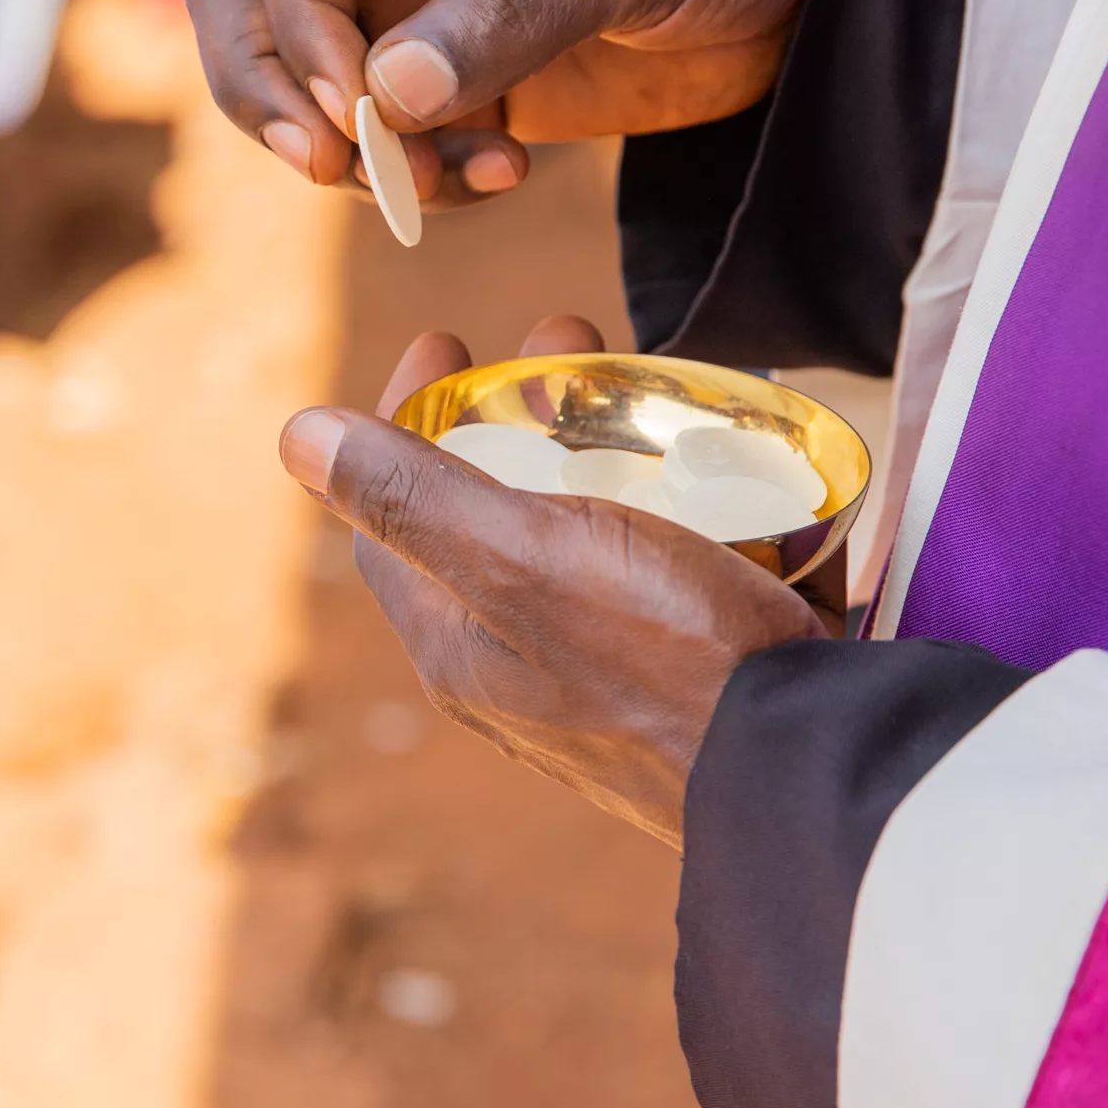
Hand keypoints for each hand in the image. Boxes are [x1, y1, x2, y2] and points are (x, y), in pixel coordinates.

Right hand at [185, 0, 821, 213]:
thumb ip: (514, 8)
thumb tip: (388, 93)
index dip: (302, 30)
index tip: (360, 115)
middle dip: (273, 88)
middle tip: (331, 165)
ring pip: (302, 76)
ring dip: (352, 150)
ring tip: (448, 185)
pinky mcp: (447, 66)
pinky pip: (381, 132)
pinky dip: (417, 173)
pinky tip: (505, 177)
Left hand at [281, 315, 830, 845]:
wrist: (811, 768)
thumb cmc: (661, 660)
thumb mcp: (520, 557)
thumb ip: (411, 497)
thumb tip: (296, 436)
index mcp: (460, 644)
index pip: (394, 514)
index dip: (405, 418)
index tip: (447, 338)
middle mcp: (522, 669)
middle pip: (494, 516)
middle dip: (517, 416)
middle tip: (562, 341)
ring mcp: (613, 678)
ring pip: (586, 540)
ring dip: (600, 453)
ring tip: (648, 389)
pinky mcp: (701, 675)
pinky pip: (669, 572)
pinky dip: (679, 506)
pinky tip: (722, 468)